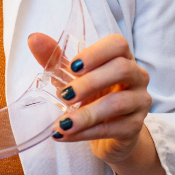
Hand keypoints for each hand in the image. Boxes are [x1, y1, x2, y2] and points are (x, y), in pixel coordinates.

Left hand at [28, 32, 174, 174]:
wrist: (109, 133)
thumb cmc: (92, 96)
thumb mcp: (71, 77)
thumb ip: (54, 58)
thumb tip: (34, 39)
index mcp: (121, 57)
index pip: (118, 44)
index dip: (96, 53)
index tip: (73, 66)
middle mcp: (137, 76)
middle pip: (122, 69)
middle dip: (90, 83)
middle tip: (65, 96)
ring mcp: (140, 101)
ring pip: (119, 103)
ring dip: (87, 114)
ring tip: (63, 124)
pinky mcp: (136, 126)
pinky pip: (115, 128)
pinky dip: (87, 132)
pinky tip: (67, 135)